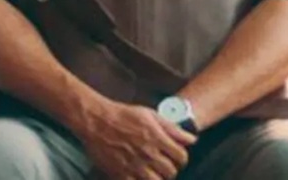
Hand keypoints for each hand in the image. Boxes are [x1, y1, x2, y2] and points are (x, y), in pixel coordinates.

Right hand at [78, 100, 196, 179]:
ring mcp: (135, 166)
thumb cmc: (122, 115)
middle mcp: (148, 154)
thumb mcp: (150, 115)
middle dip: (170, 168)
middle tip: (163, 163)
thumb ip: (172, 128)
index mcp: (157, 138)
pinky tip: (139, 175)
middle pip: (171, 172)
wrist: (96, 121)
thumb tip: (191, 139)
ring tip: (152, 171)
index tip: (176, 156)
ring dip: (157, 177)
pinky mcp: (121, 174)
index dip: (181, 157)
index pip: (181, 157)